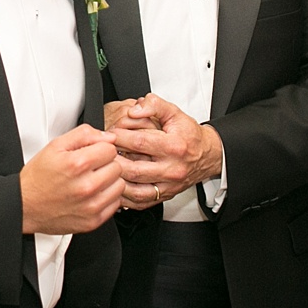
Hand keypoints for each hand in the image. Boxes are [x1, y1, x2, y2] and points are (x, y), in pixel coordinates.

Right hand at [20, 124, 121, 234]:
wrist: (24, 206)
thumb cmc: (38, 178)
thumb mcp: (55, 146)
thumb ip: (84, 135)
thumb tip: (108, 136)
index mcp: (77, 164)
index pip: (110, 149)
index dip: (100, 149)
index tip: (91, 154)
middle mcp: (86, 186)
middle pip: (117, 167)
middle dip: (105, 165)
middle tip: (90, 169)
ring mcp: (91, 206)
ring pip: (119, 186)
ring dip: (109, 182)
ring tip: (92, 182)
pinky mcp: (93, 221)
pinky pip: (115, 204)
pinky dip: (106, 199)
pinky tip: (92, 196)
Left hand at [108, 93, 222, 210]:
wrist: (207, 155)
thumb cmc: (188, 135)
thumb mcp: (175, 113)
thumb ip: (154, 105)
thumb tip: (134, 110)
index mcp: (174, 146)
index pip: (140, 142)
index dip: (119, 137)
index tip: (108, 134)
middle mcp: (172, 168)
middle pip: (134, 169)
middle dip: (113, 161)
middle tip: (100, 155)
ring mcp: (168, 185)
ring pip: (135, 190)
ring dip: (116, 182)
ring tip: (104, 171)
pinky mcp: (165, 196)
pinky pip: (141, 202)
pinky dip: (125, 198)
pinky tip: (114, 188)